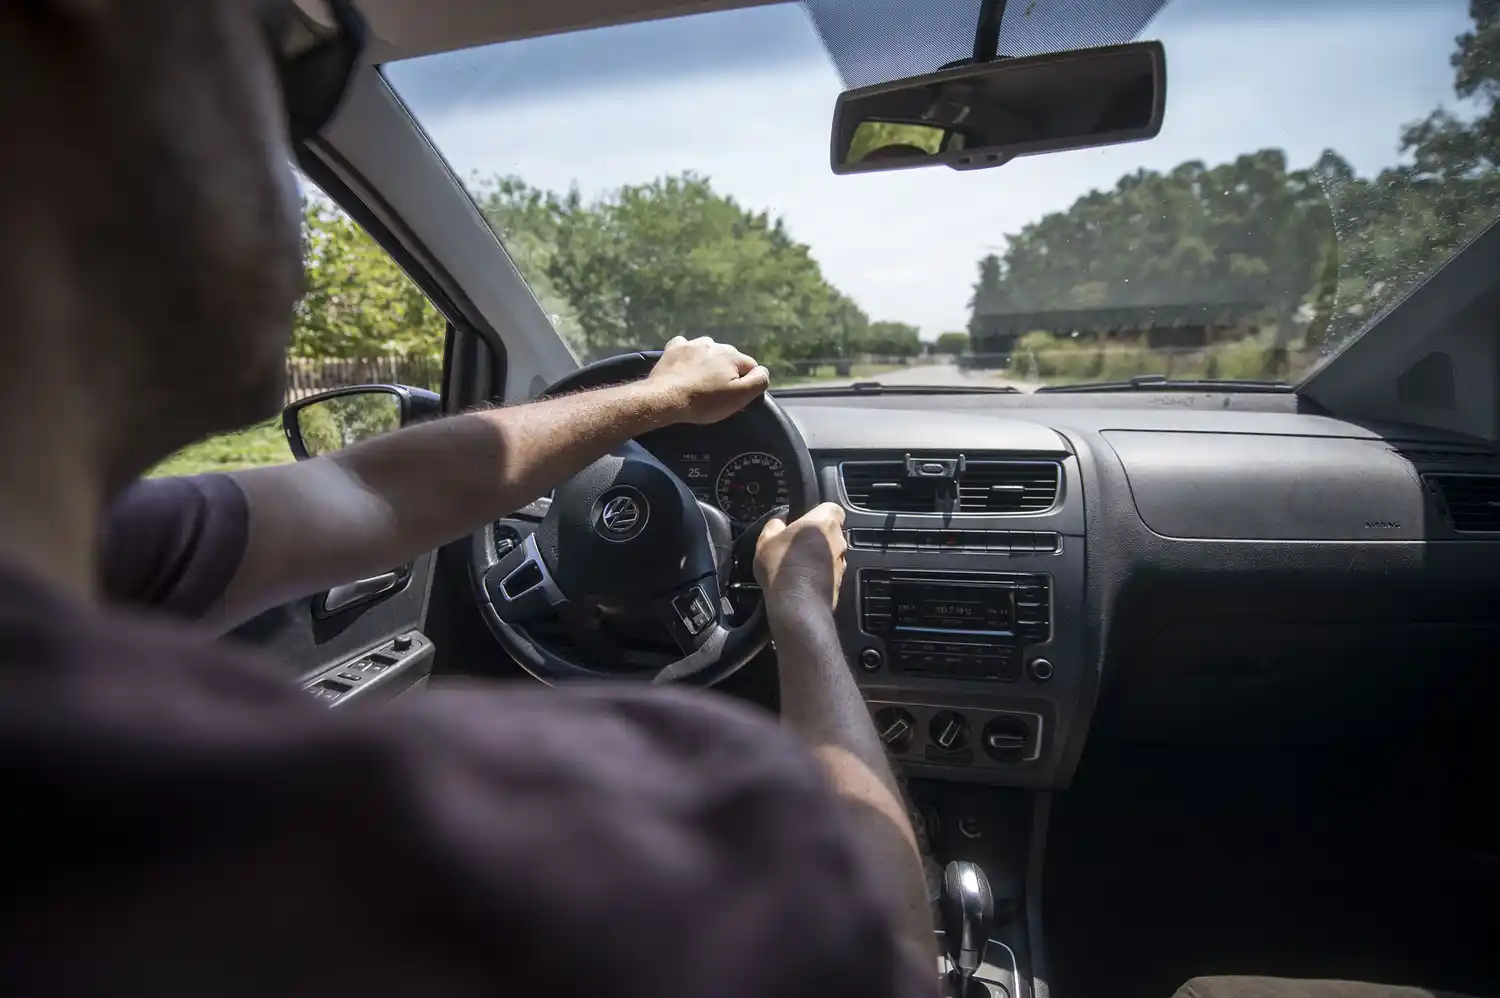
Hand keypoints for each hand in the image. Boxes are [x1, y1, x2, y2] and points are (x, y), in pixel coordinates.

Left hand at [647, 336, 770, 424]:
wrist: (664, 399)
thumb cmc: (704, 401)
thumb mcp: (739, 397)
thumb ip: (758, 381)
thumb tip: (763, 371)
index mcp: (733, 354)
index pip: (750, 367)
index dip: (745, 384)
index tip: (733, 397)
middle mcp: (714, 343)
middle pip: (728, 359)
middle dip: (725, 373)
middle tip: (714, 394)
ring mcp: (692, 344)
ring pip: (708, 353)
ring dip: (707, 364)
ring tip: (698, 383)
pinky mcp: (673, 348)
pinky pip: (685, 348)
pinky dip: (687, 357)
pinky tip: (683, 369)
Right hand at [753, 502, 847, 609]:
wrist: (797, 605)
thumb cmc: (782, 568)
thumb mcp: (766, 540)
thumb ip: (774, 524)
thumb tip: (779, 519)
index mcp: (823, 522)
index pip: (833, 508)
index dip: (819, 512)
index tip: (805, 519)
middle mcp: (837, 540)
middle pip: (831, 531)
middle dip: (817, 536)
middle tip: (797, 542)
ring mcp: (841, 562)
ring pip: (831, 552)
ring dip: (819, 555)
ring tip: (798, 564)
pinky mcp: (840, 582)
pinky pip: (830, 571)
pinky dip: (820, 573)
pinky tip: (802, 579)